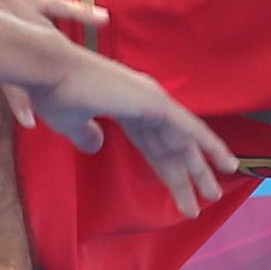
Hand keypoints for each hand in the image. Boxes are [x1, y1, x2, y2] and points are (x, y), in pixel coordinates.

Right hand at [35, 50, 235, 213]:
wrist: (46, 71)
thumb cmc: (51, 94)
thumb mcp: (71, 125)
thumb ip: (86, 136)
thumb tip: (95, 147)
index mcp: (126, 106)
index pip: (152, 145)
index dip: (165, 170)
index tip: (176, 193)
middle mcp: (144, 101)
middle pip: (172, 147)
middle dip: (188, 174)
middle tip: (207, 198)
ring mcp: (152, 100)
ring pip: (184, 142)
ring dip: (200, 169)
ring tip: (215, 195)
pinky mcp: (154, 103)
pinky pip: (190, 129)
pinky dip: (209, 145)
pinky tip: (224, 164)